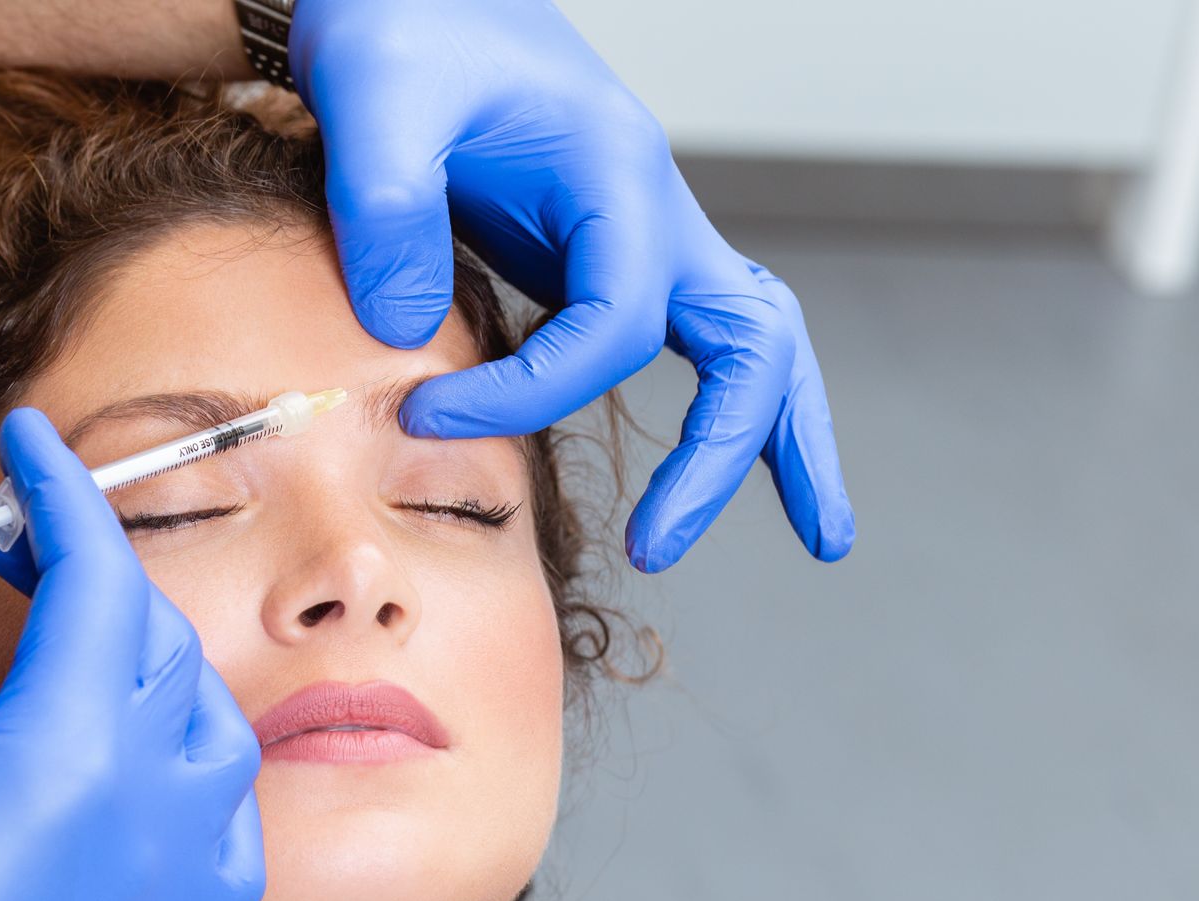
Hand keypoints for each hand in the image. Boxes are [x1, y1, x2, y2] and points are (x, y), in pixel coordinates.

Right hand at [0, 408, 264, 900]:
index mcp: (61, 754)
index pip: (95, 573)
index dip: (58, 488)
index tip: (28, 442)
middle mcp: (144, 816)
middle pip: (154, 636)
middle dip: (89, 565)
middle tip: (10, 544)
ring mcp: (169, 884)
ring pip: (209, 722)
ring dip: (149, 657)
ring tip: (67, 642)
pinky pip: (225, 821)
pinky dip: (191, 764)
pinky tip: (129, 756)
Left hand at [291, 0, 853, 571]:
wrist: (416, 1)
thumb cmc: (403, 36)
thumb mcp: (376, 102)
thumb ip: (386, 211)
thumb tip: (404, 339)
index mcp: (617, 173)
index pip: (612, 323)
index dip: (526, 393)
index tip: (423, 417)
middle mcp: (654, 211)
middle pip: (751, 341)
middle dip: (724, 452)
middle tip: (656, 548)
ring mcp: (645, 238)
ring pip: (755, 344)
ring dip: (780, 439)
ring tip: (822, 537)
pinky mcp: (612, 261)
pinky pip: (695, 345)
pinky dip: (727, 413)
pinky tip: (713, 476)